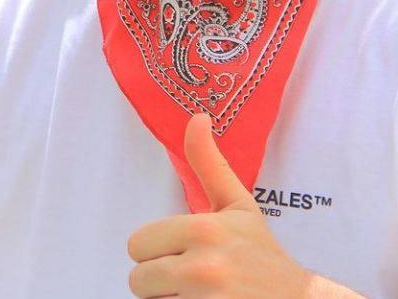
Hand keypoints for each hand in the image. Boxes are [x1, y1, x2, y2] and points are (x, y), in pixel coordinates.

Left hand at [127, 112, 313, 297]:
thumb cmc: (260, 253)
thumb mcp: (237, 204)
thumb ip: (208, 162)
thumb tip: (197, 116)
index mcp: (203, 230)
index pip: (137, 244)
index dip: (157, 249)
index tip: (184, 250)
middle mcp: (201, 269)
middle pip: (138, 279)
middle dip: (160, 280)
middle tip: (194, 278)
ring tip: (202, 296)